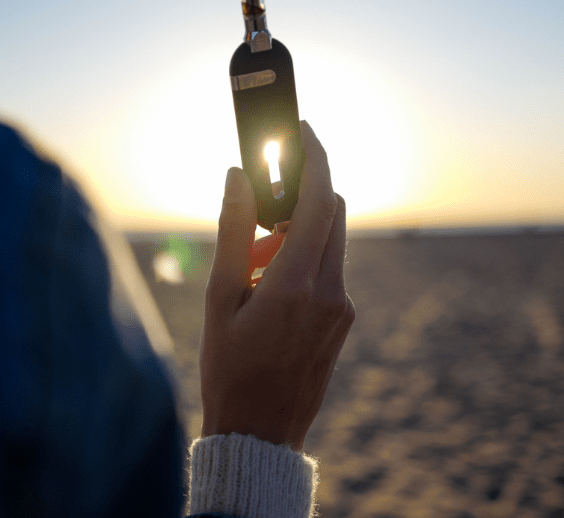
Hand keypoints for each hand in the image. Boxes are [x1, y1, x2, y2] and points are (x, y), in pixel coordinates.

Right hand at [200, 121, 354, 450]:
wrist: (259, 433)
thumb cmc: (229, 368)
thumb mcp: (220, 298)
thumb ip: (233, 232)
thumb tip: (239, 176)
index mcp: (296, 284)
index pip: (320, 199)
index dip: (315, 157)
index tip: (303, 129)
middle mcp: (330, 291)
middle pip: (331, 214)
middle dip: (298, 198)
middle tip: (256, 213)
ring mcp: (342, 307)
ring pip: (331, 242)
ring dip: (296, 234)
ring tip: (250, 268)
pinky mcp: (343, 320)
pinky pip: (329, 270)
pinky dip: (303, 261)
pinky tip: (267, 291)